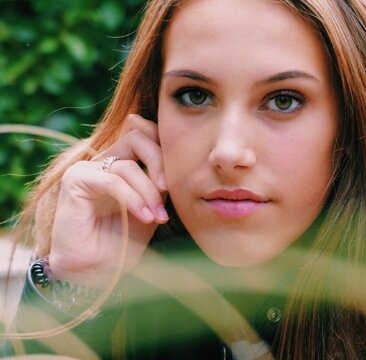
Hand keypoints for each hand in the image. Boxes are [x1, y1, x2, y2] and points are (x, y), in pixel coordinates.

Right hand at [49, 114, 167, 287]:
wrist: (94, 272)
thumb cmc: (123, 243)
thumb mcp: (151, 207)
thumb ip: (160, 183)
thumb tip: (178, 161)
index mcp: (121, 164)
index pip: (143, 134)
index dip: (162, 141)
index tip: (182, 165)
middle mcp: (103, 162)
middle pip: (137, 138)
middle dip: (160, 161)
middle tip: (169, 189)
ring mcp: (87, 169)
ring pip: (128, 166)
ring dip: (148, 192)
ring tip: (157, 216)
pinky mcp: (75, 181)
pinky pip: (113, 181)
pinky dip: (133, 199)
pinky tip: (144, 216)